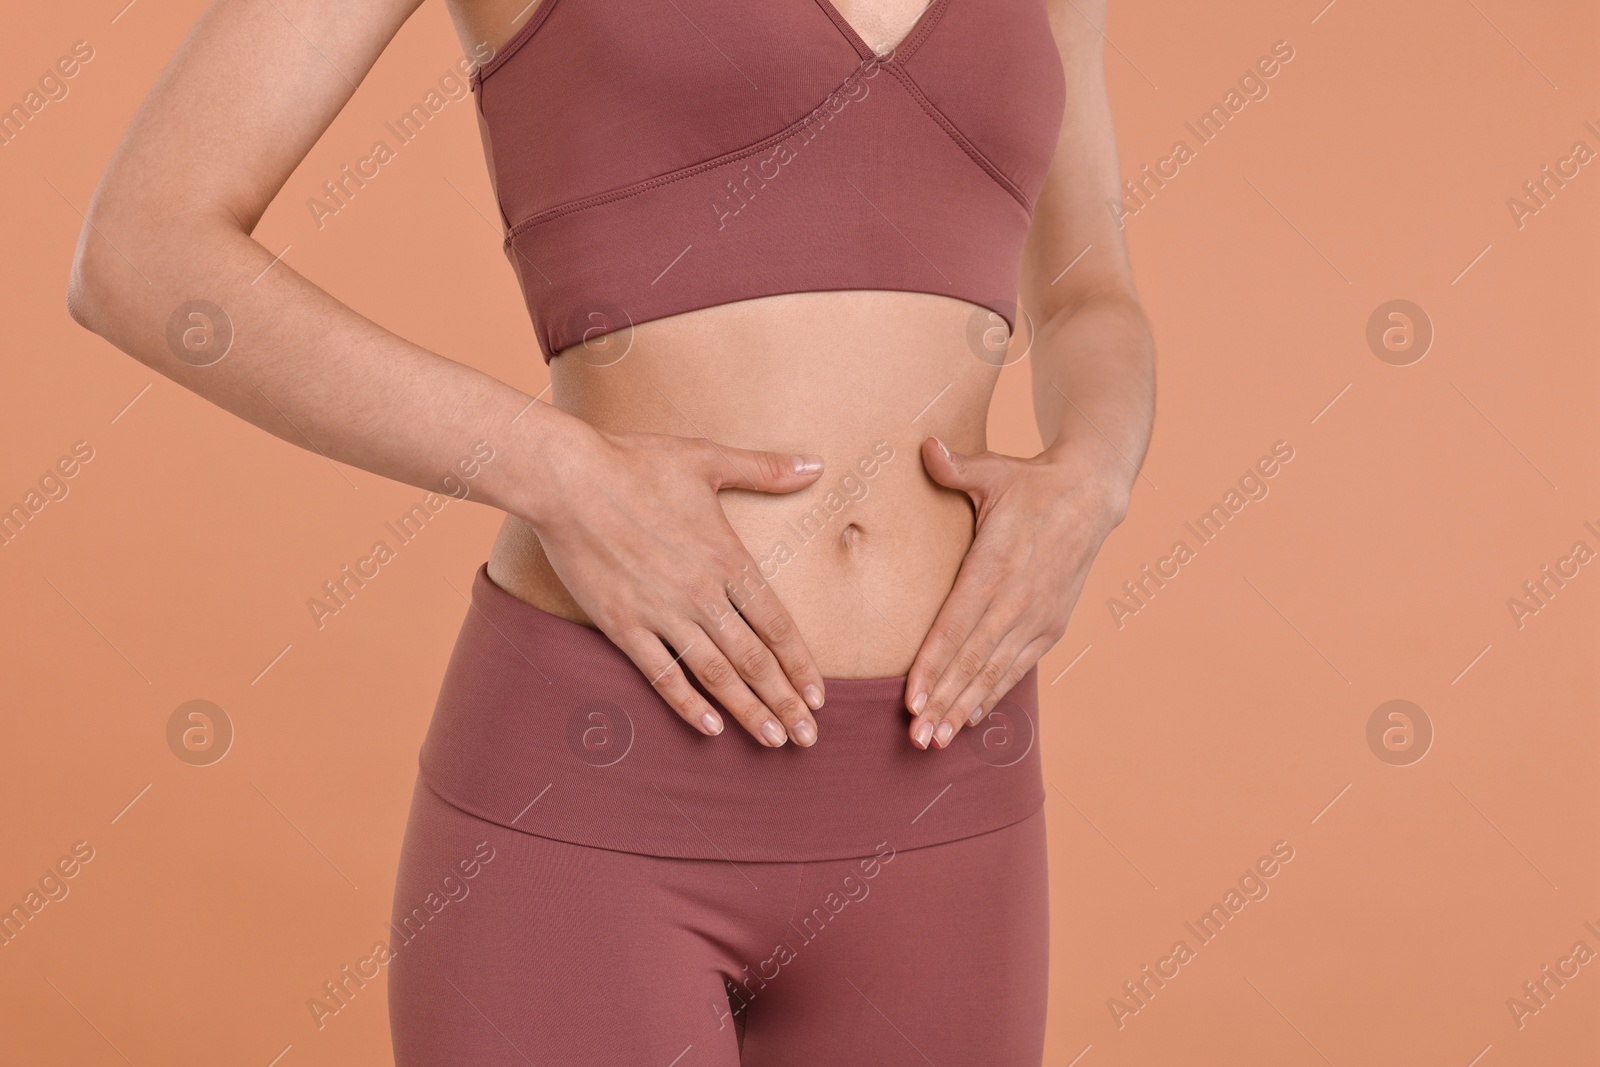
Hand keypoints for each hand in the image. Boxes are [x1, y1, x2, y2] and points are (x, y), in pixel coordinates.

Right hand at [523, 423, 828, 746]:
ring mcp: (661, 613)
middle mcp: (701, 594)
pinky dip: (687, 704)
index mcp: (726, 558)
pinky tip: (709, 728)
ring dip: (748, 711)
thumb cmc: (636, 463)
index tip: (819, 695)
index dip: (800, 664)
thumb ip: (765, 469)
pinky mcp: (623, 625)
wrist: (566, 479)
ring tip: (773, 741)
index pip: (776, 623)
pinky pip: (662, 675)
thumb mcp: (707, 458)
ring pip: (716, 675)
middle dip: (785, 701)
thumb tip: (816, 464)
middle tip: (809, 737)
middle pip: (754, 659)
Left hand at [904, 436, 1127, 749]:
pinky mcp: (1051, 625)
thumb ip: (955, 466)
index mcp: (998, 563)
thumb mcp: (994, 469)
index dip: (934, 664)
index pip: (958, 623)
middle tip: (916, 738)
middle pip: (974, 660)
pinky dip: (993, 694)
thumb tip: (926, 447)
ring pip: (995, 672)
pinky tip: (969, 719)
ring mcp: (1038, 616)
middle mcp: (1019, 598)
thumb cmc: (1030, 482)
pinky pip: (1018, 668)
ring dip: (965, 707)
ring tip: (937, 739)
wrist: (1093, 494)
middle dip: (944, 701)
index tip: (912, 697)